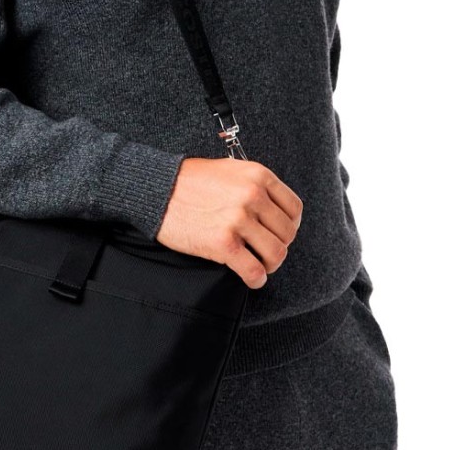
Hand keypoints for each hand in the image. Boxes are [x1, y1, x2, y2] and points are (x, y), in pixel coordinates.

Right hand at [155, 157, 302, 288]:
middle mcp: (252, 196)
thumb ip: (254, 184)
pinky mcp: (223, 243)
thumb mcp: (229, 170)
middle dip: (278, 245)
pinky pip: (254, 271)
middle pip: (287, 233)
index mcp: (257, 175)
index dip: (289, 225)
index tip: (278, 233)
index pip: (294, 208)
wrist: (156, 190)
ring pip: (276, 254)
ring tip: (258, 264)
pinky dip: (256, 280)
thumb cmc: (189, 180)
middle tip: (264, 250)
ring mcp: (238, 220)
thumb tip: (273, 208)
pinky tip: (251, 278)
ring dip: (269, 265)